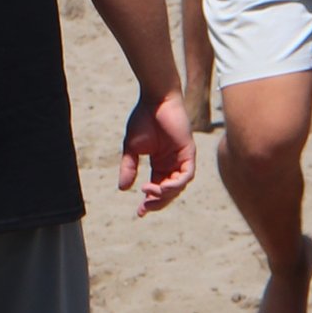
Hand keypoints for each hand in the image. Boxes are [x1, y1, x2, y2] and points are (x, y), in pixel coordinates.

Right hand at [118, 90, 195, 213]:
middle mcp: (172, 163)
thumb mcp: (132, 148)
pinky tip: (161, 186)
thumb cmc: (143, 119)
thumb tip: (122, 189)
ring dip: (165, 194)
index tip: (139, 213)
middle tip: (144, 207)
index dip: (150, 202)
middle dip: (157, 202)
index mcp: (160, 163)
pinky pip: (186, 176)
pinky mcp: (189, 153)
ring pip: (178, 186)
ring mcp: (182, 159)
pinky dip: (175, 184)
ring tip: (149, 192)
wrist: (155, 99)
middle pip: (169, 192)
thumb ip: (129, 168)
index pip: (157, 188)